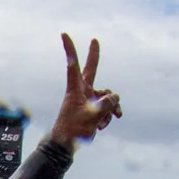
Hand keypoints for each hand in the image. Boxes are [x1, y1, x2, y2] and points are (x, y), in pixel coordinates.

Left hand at [45, 33, 121, 148]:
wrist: (67, 145)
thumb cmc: (74, 129)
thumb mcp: (93, 116)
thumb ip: (106, 104)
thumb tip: (115, 97)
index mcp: (75, 88)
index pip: (72, 64)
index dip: (70, 49)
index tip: (63, 34)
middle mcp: (82, 91)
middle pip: (92, 70)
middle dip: (94, 56)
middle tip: (95, 40)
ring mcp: (89, 99)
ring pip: (107, 96)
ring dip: (110, 108)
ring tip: (104, 121)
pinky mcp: (93, 109)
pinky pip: (107, 107)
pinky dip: (108, 115)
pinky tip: (104, 125)